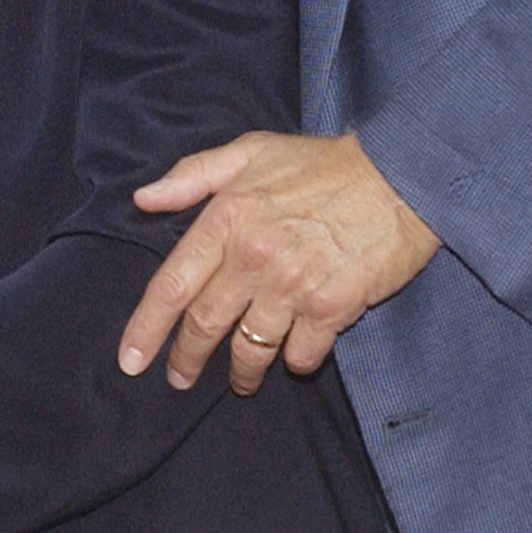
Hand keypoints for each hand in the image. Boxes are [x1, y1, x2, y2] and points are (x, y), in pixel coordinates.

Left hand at [117, 133, 439, 395]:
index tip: (130, 360)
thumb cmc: (322, 164)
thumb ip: (192, 175)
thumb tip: (143, 199)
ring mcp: (293, 285)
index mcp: (226, 217)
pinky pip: (301, 354)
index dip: (146, 328)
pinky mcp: (333, 307)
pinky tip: (294, 356)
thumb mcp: (250, 151)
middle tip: (179, 379)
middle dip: (186, 359)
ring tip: (240, 381)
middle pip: (204, 324)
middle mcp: (253, 255)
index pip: (172, 284)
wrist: (402, 175)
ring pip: (250, 348)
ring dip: (241, 372)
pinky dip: (295, 361)